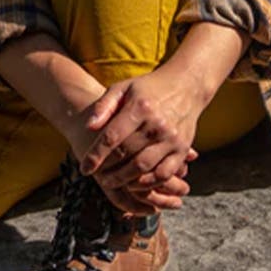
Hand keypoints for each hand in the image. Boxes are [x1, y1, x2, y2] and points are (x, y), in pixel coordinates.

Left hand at [78, 69, 207, 213]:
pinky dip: (148, 183)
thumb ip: (104, 106)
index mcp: (140, 107)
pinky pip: (164, 174)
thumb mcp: (124, 88)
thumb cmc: (148, 89)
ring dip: (124, 180)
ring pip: (143, 167)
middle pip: (126, 154)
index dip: (95, 155)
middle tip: (97, 179)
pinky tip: (135, 184)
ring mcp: (172, 138)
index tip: (84, 168)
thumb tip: (88, 127)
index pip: (112, 137)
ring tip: (111, 183)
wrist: (186, 86)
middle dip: (108, 170)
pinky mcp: (183, 150)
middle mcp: (157, 124)